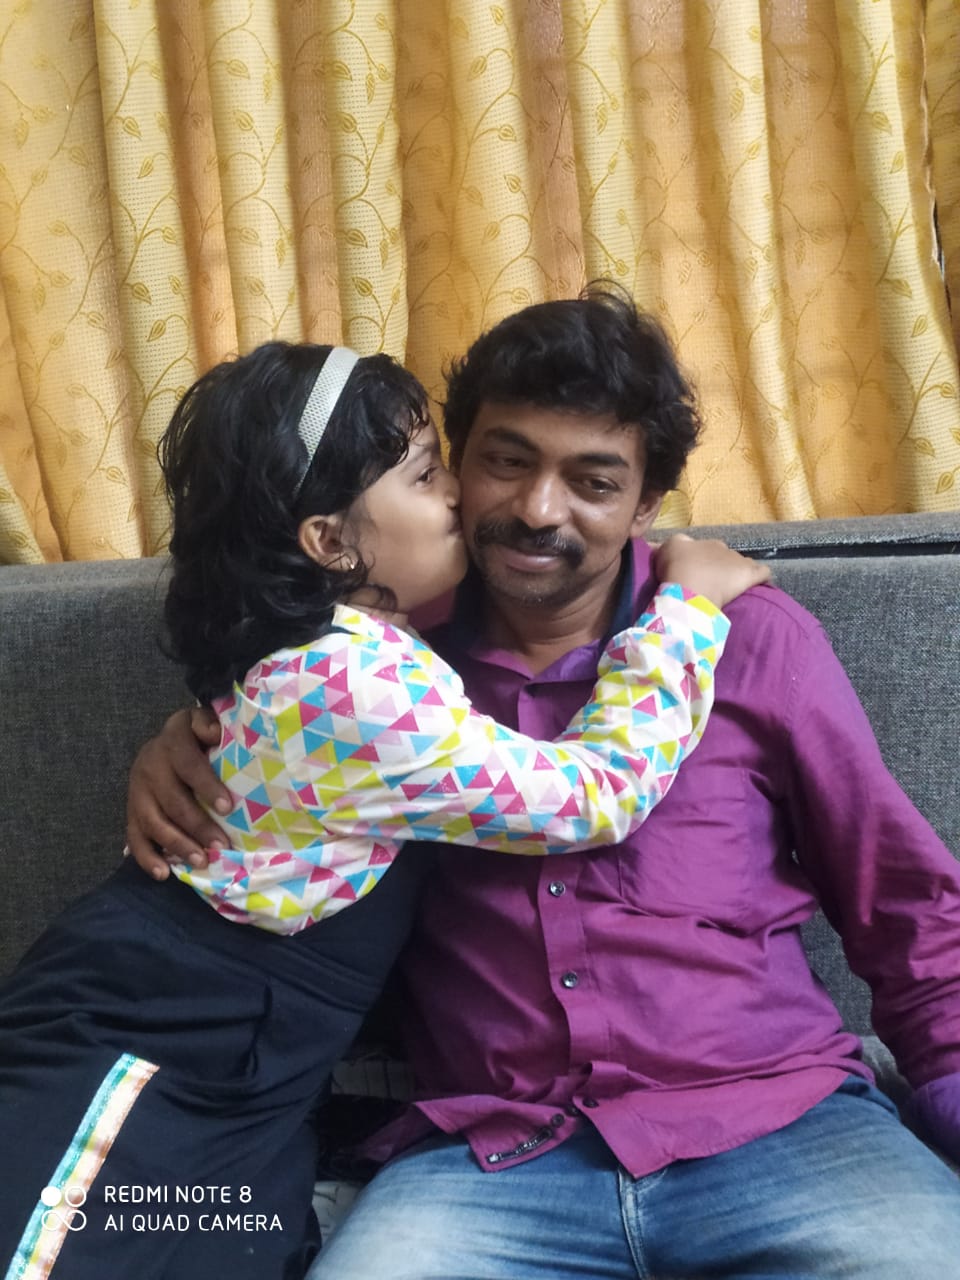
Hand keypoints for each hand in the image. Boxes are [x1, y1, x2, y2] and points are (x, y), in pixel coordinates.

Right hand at [125, 707, 228, 879]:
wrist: (170, 739)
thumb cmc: (200, 736)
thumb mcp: (205, 721)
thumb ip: (209, 724)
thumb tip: (216, 732)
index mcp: (172, 740)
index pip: (188, 764)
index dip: (207, 786)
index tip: (227, 808)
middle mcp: (150, 764)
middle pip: (171, 799)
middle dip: (198, 825)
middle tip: (222, 846)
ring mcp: (137, 789)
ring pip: (152, 821)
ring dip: (177, 844)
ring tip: (201, 861)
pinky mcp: (131, 810)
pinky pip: (134, 837)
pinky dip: (147, 857)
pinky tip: (163, 873)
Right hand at [652, 534, 770, 607]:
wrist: (689, 589)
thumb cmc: (676, 569)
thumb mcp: (665, 550)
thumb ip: (669, 545)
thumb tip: (662, 544)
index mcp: (703, 542)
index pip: (704, 550)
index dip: (699, 562)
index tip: (693, 575)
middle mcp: (723, 548)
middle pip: (723, 557)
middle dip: (718, 567)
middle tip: (708, 584)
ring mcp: (739, 560)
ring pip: (742, 563)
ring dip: (737, 573)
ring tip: (731, 588)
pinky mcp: (751, 575)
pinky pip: (763, 572)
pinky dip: (761, 578)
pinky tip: (759, 585)